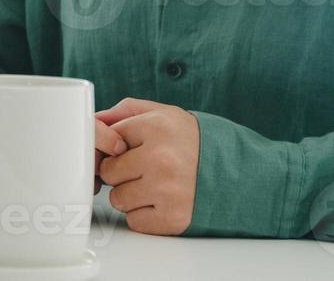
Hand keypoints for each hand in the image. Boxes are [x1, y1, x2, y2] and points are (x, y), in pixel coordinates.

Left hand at [94, 97, 199, 235]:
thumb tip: (93, 121)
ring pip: (118, 199)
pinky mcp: (173, 218)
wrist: (240, 174)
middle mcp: (161, 158)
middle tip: (146, 169)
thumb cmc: (195, 143)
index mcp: (157, 127)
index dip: (118, 147)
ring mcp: (167, 190)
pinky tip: (164, 202)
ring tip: (157, 185)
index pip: (108, 138)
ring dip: (132, 196)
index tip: (132, 149)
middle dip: (123, 173)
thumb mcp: (165, 114)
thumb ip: (126, 112)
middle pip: (109, 172)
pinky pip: (134, 221)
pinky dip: (145, 216)